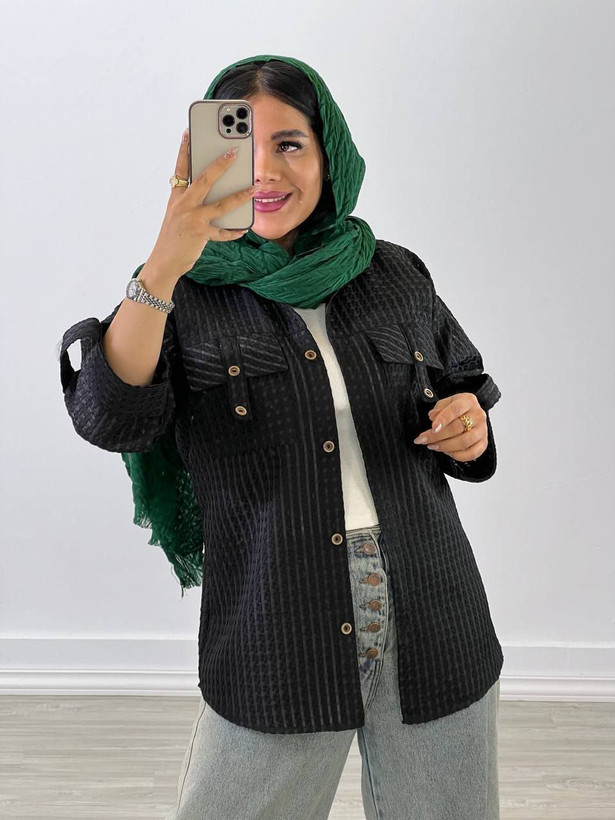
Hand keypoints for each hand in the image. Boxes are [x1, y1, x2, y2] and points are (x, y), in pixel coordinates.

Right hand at [145, 129, 256, 280]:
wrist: (164, 262)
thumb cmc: (172, 237)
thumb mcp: (176, 214)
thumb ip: (190, 201)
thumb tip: (214, 191)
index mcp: (176, 197)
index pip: (180, 169)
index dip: (184, 150)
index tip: (188, 132)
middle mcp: (183, 205)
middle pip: (204, 179)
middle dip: (220, 164)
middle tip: (234, 151)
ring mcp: (192, 219)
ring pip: (220, 204)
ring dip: (239, 195)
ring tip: (253, 188)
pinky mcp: (201, 235)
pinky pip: (223, 232)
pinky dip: (234, 231)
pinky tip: (244, 229)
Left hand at [412, 393, 487, 462]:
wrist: (469, 414)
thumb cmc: (455, 409)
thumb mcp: (445, 404)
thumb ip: (438, 409)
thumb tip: (432, 417)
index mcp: (469, 401)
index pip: (456, 410)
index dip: (443, 419)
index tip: (432, 428)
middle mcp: (478, 415)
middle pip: (458, 428)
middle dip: (437, 436)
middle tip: (424, 440)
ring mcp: (483, 430)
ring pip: (464, 442)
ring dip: (445, 446)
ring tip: (433, 446)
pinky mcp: (484, 443)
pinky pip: (472, 453)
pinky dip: (458, 455)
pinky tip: (446, 452)